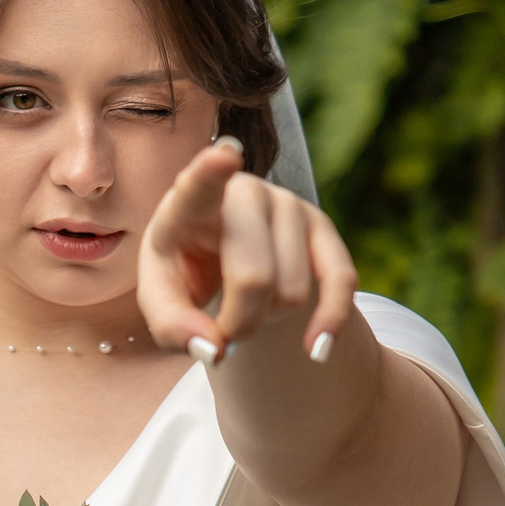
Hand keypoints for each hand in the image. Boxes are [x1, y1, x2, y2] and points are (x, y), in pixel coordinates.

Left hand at [138, 136, 357, 359]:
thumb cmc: (186, 276)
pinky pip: (340, 281)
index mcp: (189, 206)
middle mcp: (242, 193)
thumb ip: (173, 328)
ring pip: (291, 290)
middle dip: (240, 324)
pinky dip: (328, 323)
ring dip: (269, 320)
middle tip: (225, 335)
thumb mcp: (164, 303)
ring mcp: (287, 204)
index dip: (211, 172)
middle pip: (253, 277)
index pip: (199, 187)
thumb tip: (214, 349)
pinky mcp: (322, 226)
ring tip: (249, 306)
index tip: (224, 156)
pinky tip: (316, 348)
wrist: (225, 264)